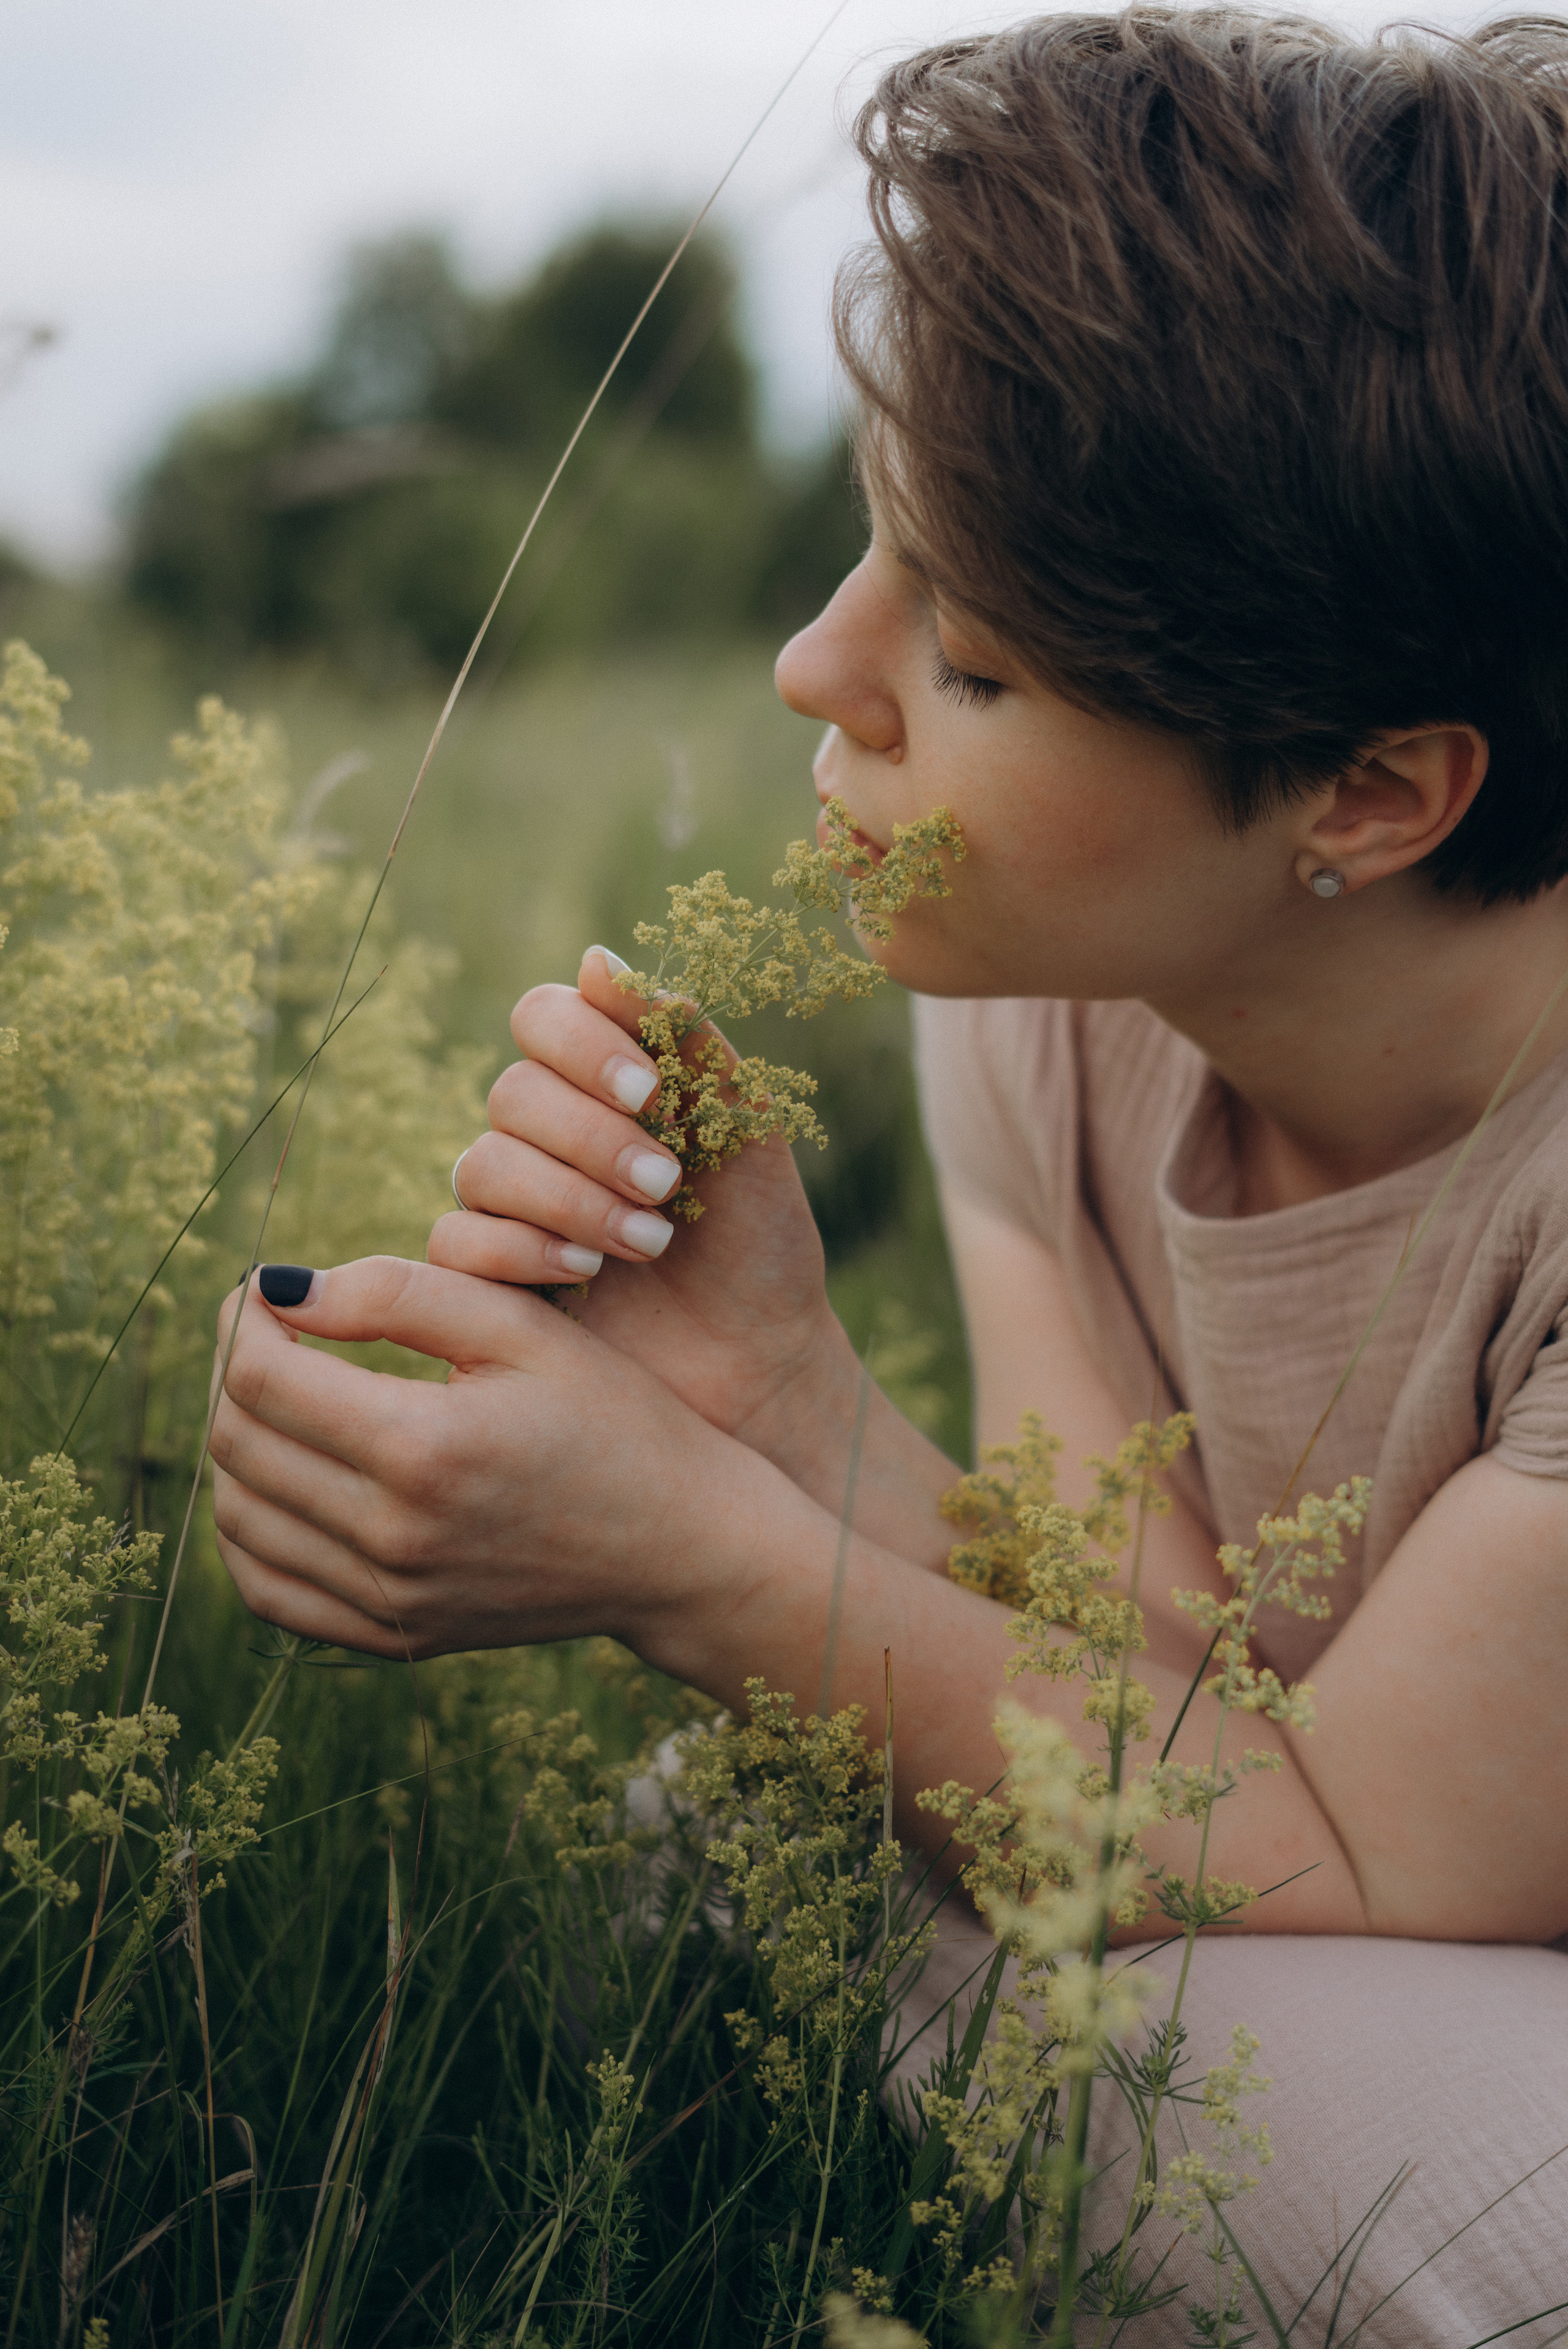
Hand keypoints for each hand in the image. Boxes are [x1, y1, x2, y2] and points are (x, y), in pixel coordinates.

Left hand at [209, 1256, 747, 1659]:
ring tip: (282, 1399)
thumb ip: (400, 1292)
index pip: (263, 1377)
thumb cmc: (614, 1419)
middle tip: (269, 1333)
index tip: (265, 1289)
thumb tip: (280, 1289)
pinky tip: (283, 1483)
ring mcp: (391, 1598)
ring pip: (239, 1517)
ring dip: (238, 1446)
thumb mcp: (525, 1328)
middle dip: (234, 1370)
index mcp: (425, 1447)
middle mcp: (394, 1536)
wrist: (681, 1548)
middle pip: (239, 1443)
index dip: (243, 1319)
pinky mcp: (396, 1637)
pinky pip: (269, 1592)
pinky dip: (250, 1533)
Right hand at [427, 948, 854, 1473]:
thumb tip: (597, 957)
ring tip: (651, 1240)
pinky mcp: (488, 1279)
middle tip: (666, 1183)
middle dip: (589, 1137)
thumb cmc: (760, 1244)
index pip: (543, 1017)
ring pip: (481, 1165)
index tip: (650, 1093)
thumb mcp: (747, 1133)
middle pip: (512, 1094)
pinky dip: (523, 1250)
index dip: (583, 1045)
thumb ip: (686, 1041)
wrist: (761, 1364)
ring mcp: (511, 1207)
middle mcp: (545, 1136)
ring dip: (568, 1199)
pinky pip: (457, 1241)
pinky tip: (589, 1274)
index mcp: (603, 1083)